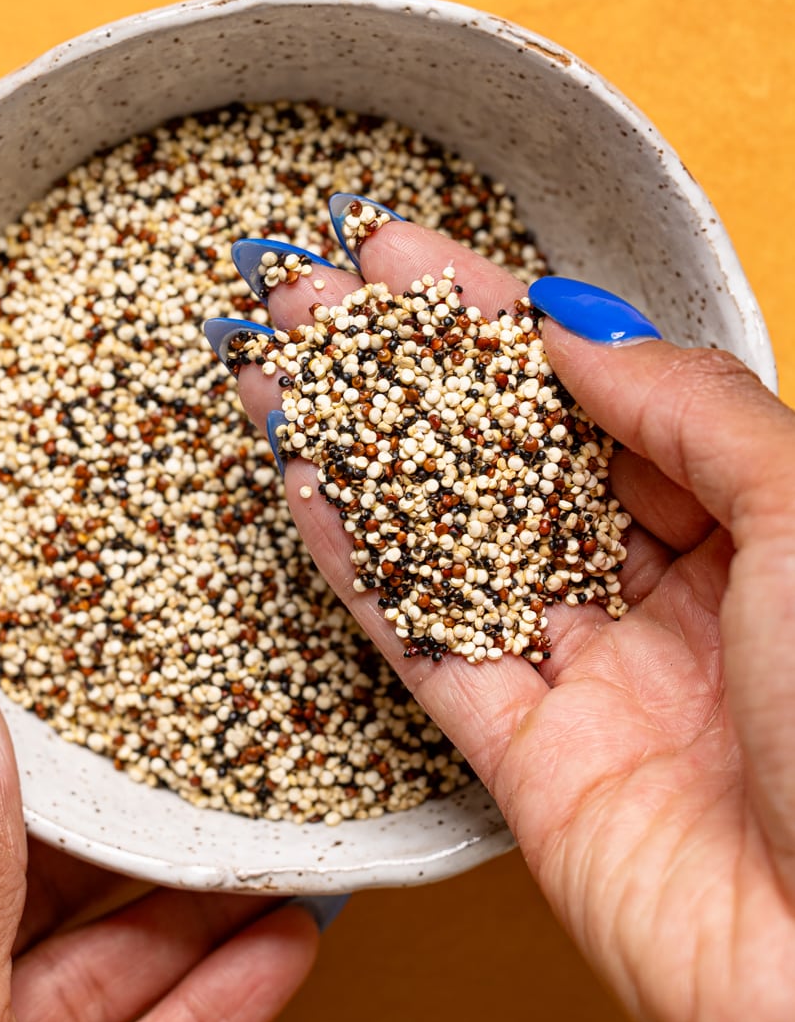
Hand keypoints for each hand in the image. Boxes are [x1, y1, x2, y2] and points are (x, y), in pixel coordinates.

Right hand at [231, 210, 794, 1021]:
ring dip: (356, 450)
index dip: (497, 320)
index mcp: (754, 525)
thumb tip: (576, 329)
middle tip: (313, 295)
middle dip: (404, 370)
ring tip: (274, 366)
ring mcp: (590, 676)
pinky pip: (426, 645)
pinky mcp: (525, 763)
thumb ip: (691, 407)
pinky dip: (358, 568)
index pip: (599, 394)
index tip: (409, 258)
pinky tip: (297, 486)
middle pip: (509, 456)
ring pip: (451, 539)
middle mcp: (667, 593)